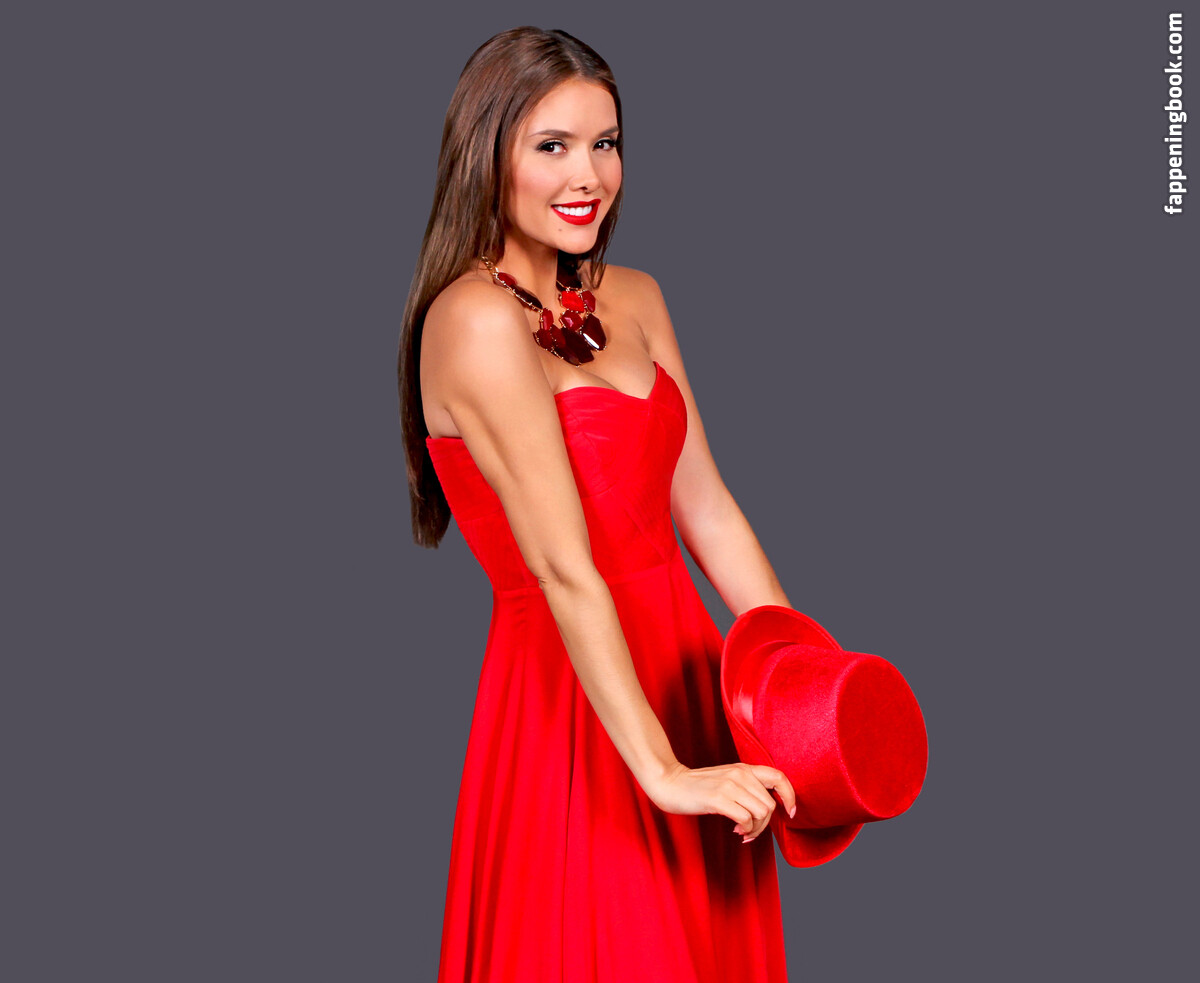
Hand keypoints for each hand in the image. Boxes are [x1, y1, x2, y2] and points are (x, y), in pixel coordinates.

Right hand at [642, 761, 796, 842]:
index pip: (779, 776)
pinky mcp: (718, 798)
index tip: (790, 812)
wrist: (670, 783)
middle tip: (750, 831)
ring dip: (755, 829)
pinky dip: (745, 830)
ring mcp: (729, 785)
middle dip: (764, 824)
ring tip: (742, 831)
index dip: (790, 796)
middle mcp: (740, 774)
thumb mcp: (727, 780)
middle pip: (770, 805)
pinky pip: (746, 819)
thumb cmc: (699, 786)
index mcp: (744, 768)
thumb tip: (769, 807)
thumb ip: (747, 787)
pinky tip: (736, 831)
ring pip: (761, 813)